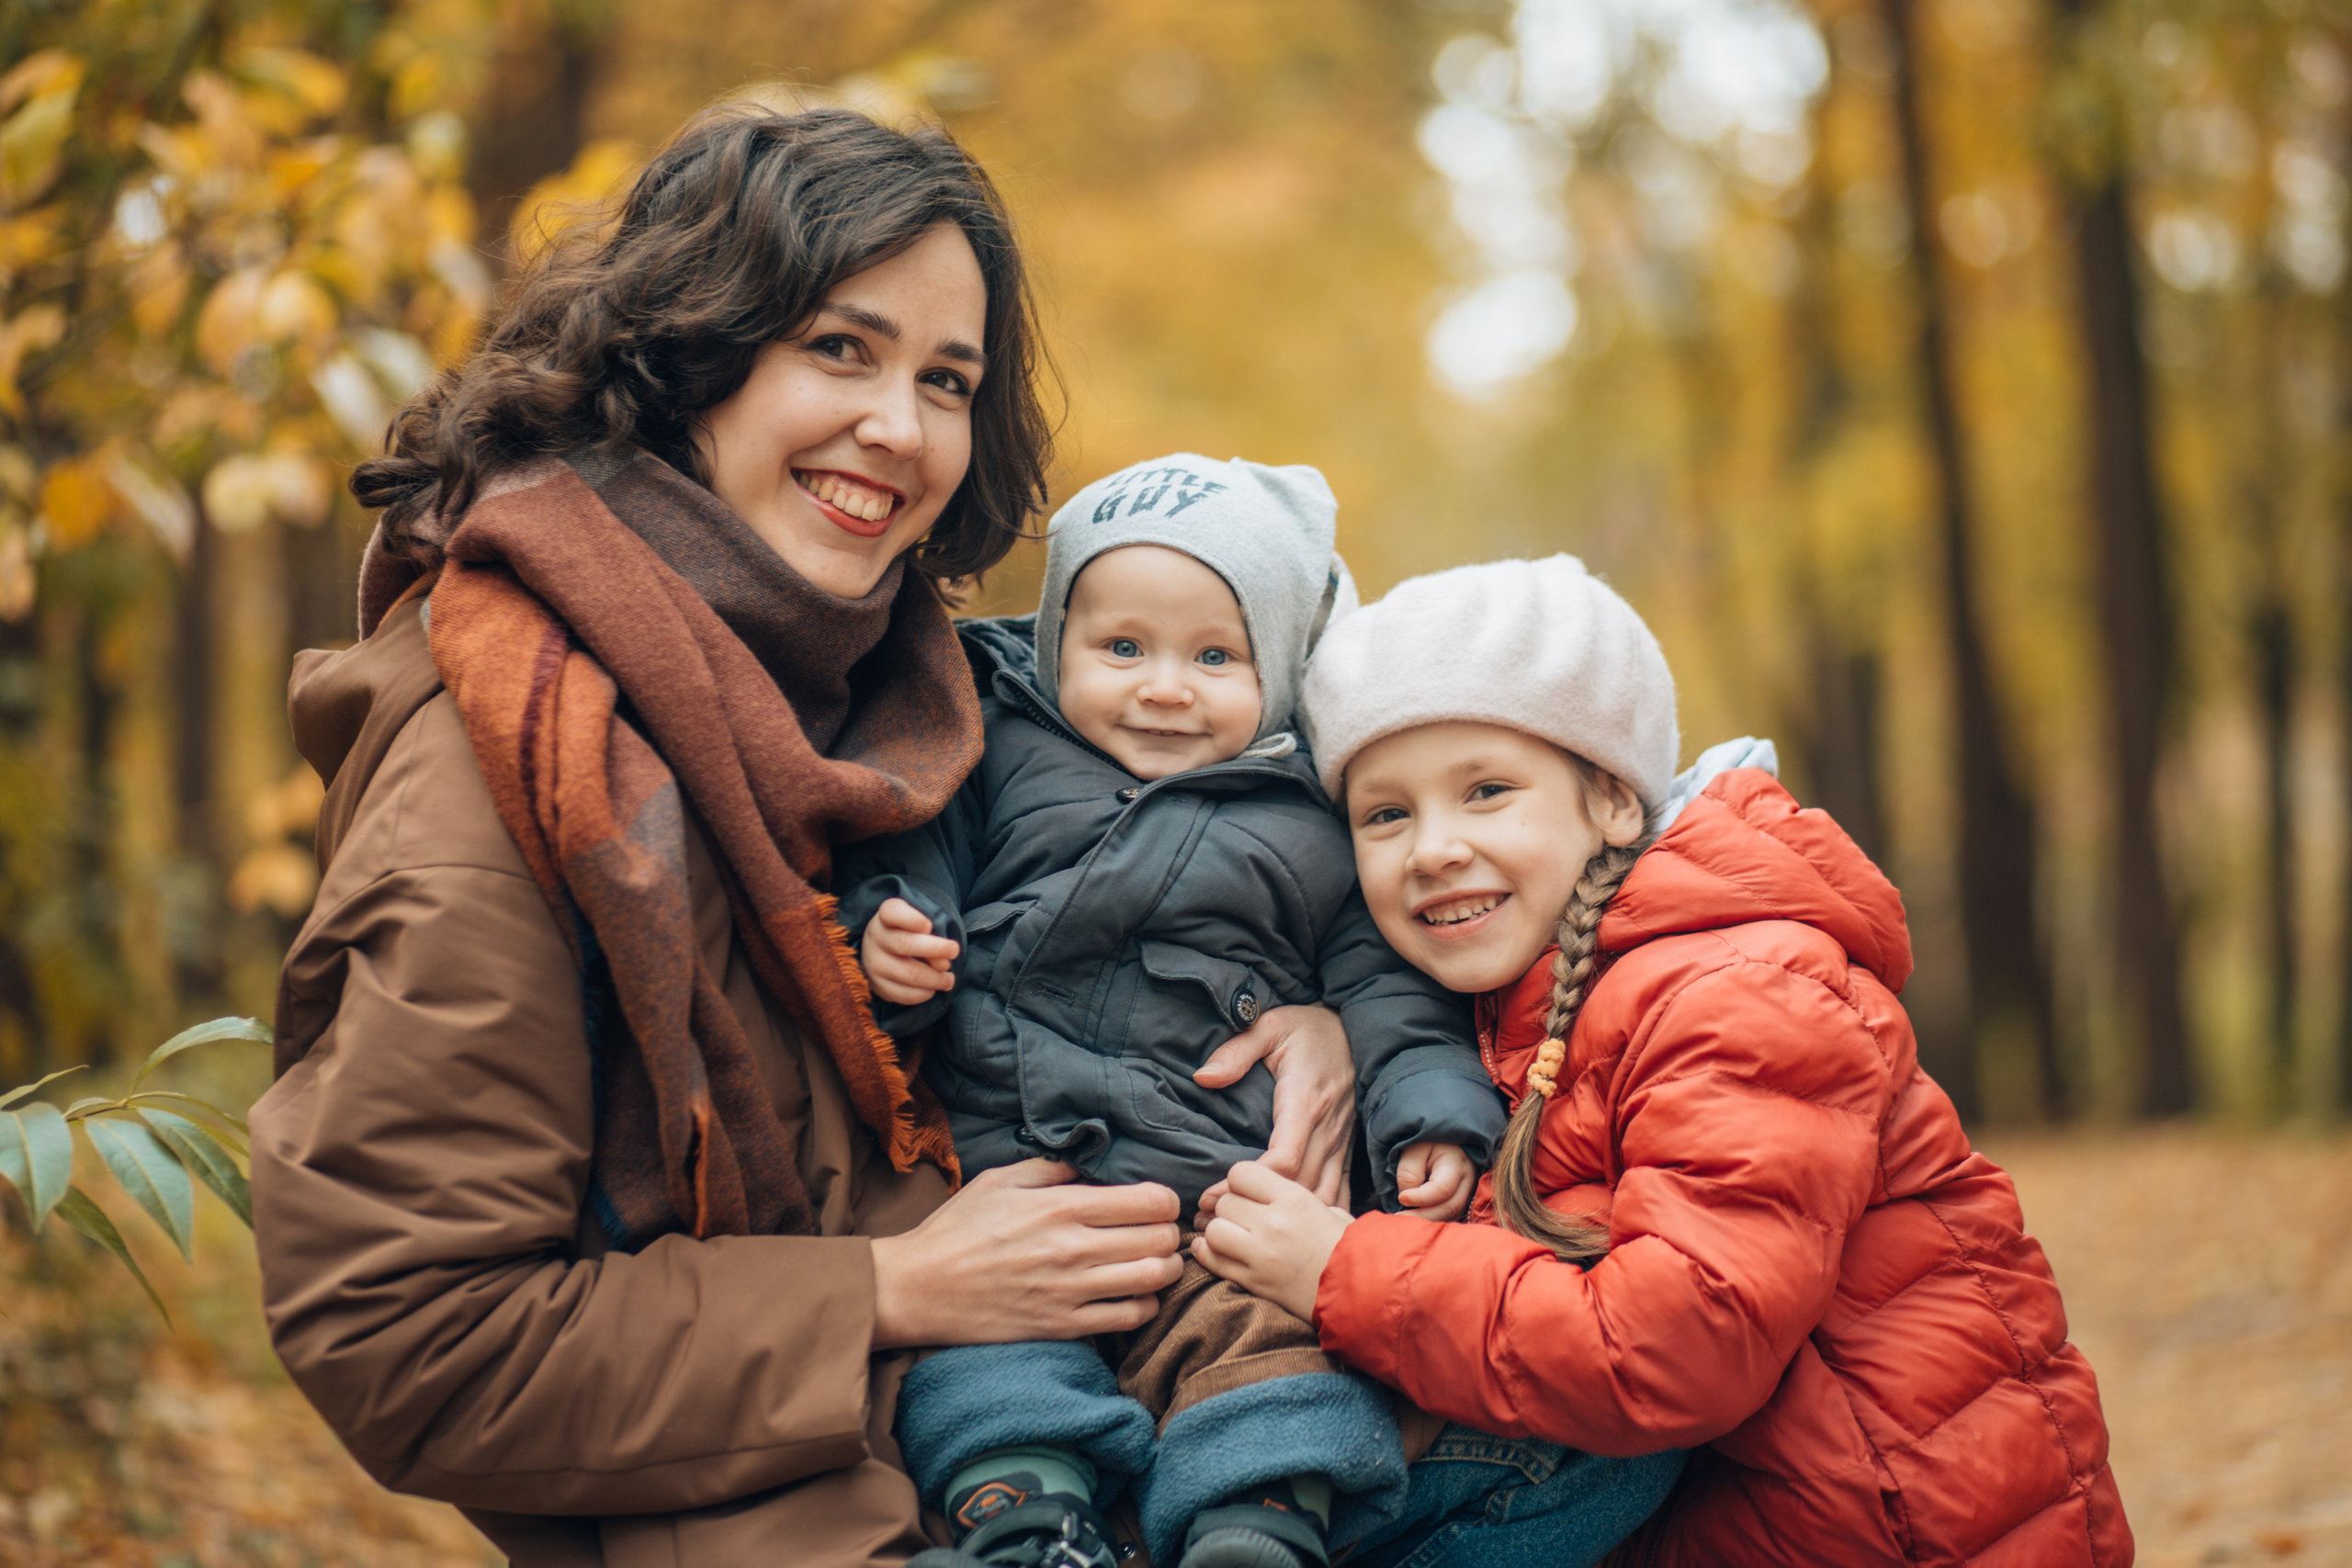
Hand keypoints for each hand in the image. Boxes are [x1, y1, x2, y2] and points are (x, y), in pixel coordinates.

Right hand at [861, 898, 958, 1008]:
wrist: (884, 950)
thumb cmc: (910, 932)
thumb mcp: (919, 922)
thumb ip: (931, 935)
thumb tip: (942, 963)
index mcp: (885, 916)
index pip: (892, 912)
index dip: (910, 919)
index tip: (928, 926)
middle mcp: (876, 938)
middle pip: (904, 944)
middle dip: (934, 949)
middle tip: (954, 951)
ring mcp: (873, 963)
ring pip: (908, 973)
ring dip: (935, 978)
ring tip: (949, 978)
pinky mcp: (878, 986)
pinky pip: (904, 994)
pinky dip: (924, 993)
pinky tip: (933, 988)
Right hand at [869, 1160, 1182, 1348]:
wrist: (917, 1289)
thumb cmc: (956, 1229)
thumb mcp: (999, 1180)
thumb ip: (1051, 1168)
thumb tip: (1091, 1163)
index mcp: (1060, 1207)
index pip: (1149, 1201)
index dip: (1166, 1200)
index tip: (1158, 1202)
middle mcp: (1072, 1249)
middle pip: (1159, 1240)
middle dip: (1170, 1233)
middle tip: (1160, 1232)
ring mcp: (1069, 1292)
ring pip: (1153, 1280)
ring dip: (1165, 1269)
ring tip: (1155, 1262)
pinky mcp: (1062, 1326)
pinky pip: (1129, 1319)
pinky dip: (1145, 1306)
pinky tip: (1135, 1294)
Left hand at [1191, 1160, 1351, 1322]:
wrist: (1361, 1292)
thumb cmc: (1349, 1248)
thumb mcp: (1329, 1209)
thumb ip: (1293, 1197)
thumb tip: (1270, 1191)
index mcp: (1293, 1198)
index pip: (1240, 1174)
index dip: (1240, 1182)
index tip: (1248, 1193)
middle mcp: (1273, 1222)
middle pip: (1225, 1203)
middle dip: (1230, 1209)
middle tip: (1242, 1219)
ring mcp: (1261, 1254)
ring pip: (1214, 1231)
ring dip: (1218, 1233)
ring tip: (1231, 1237)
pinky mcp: (1254, 1282)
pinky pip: (1213, 1261)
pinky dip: (1208, 1255)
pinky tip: (1217, 1252)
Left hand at [1192, 1004, 1354, 1226]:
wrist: (1359, 1030)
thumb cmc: (1309, 1029)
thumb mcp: (1270, 1026)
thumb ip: (1237, 1050)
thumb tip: (1204, 1077)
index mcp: (1306, 1099)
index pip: (1284, 1156)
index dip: (1251, 1183)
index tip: (1214, 1193)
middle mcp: (1328, 1127)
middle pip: (1298, 1185)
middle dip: (1258, 1209)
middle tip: (1213, 1221)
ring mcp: (1341, 1141)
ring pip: (1319, 1194)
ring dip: (1284, 1217)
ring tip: (1240, 1231)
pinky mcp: (1346, 1148)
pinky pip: (1336, 1190)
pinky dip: (1314, 1213)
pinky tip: (1289, 1231)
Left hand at [1395, 1141, 1472, 1221]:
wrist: (1440, 1136)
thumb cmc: (1425, 1139)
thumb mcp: (1413, 1148)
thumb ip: (1409, 1172)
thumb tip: (1407, 1198)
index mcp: (1456, 1162)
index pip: (1442, 1189)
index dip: (1420, 1198)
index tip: (1401, 1197)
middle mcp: (1467, 1179)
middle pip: (1450, 1207)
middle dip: (1423, 1216)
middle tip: (1399, 1219)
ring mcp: (1468, 1190)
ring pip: (1452, 1214)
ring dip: (1428, 1220)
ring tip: (1406, 1219)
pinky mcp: (1463, 1198)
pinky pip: (1451, 1215)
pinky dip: (1434, 1219)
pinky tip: (1417, 1217)